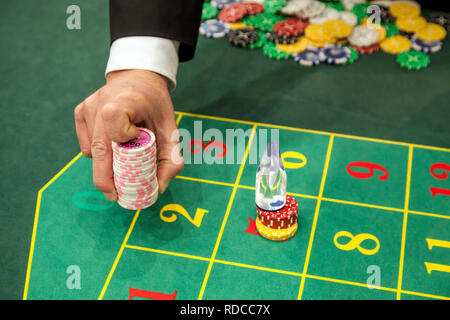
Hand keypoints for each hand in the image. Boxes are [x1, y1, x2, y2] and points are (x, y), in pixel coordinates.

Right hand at [74, 70, 183, 200]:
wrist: (139, 78)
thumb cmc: (155, 107)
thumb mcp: (171, 129)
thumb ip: (171, 159)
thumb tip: (157, 190)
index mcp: (125, 99)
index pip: (116, 124)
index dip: (125, 138)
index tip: (138, 137)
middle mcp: (101, 102)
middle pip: (99, 149)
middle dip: (106, 179)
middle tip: (116, 195)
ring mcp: (87, 107)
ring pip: (92, 151)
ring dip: (106, 164)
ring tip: (123, 157)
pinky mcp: (79, 112)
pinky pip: (87, 145)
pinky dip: (99, 154)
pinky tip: (113, 145)